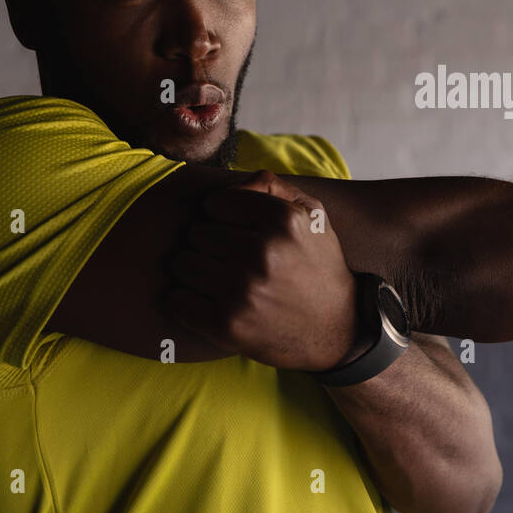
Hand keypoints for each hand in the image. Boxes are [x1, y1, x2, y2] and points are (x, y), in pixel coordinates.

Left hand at [164, 169, 360, 369]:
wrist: (335, 328)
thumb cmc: (316, 265)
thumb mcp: (311, 216)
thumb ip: (272, 187)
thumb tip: (232, 185)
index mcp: (283, 220)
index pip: (216, 203)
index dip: (222, 216)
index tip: (234, 230)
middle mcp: (263, 253)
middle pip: (196, 233)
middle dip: (208, 244)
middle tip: (228, 258)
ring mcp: (243, 291)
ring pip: (182, 264)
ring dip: (194, 271)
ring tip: (218, 279)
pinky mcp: (227, 325)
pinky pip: (177, 300)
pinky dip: (187, 301)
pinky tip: (210, 301)